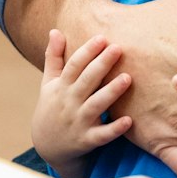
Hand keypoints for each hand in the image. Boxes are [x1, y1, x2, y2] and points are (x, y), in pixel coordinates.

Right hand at [31, 29, 132, 177]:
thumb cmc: (53, 107)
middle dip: (101, 65)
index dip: (87, 51)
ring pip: (96, 105)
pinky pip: (102, 135)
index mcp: (62, 87)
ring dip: (111, 92)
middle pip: (86, 81)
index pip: (74, 66)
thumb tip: (54, 30)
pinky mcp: (87, 140)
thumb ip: (53, 58)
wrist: (47, 147)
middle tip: (118, 48)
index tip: (102, 37)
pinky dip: (114, 129)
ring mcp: (78, 122)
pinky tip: (129, 120)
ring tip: (128, 78)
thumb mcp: (49, 83)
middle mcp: (70, 103)